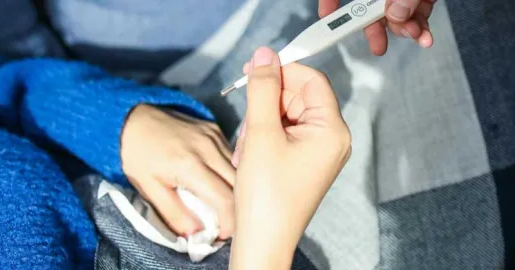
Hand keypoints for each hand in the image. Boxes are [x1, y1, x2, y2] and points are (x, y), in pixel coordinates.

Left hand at [121, 104, 234, 238]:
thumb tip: (196, 235)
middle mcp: (208, 148)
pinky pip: (233, 156)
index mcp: (189, 166)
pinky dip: (232, 172)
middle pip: (239, 185)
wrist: (132, 117)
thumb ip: (173, 214)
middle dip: (237, 209)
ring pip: (240, 169)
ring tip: (225, 205)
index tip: (222, 235)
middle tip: (226, 223)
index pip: (225, 200)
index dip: (229, 223)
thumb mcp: (148, 189)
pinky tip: (221, 182)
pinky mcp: (215, 129)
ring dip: (237, 190)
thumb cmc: (138, 156)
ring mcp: (214, 136)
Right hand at [229, 47, 351, 269]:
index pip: (312, 81)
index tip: (254, 71)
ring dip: (261, 123)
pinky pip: (284, 134)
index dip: (283, 71)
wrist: (262, 240)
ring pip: (286, 115)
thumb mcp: (261, 133)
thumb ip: (263, 89)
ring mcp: (318, 152)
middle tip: (247, 121)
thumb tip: (265, 55)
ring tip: (248, 149)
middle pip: (298, 97)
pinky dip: (263, 137)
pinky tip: (251, 155)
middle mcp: (331, 139)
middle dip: (268, 104)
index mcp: (332, 130)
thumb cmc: (266, 194)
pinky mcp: (304, 162)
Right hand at [319, 0, 434, 54]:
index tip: (326, 20)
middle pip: (368, 3)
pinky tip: (423, 35)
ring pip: (394, 12)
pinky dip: (419, 25)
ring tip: (416, 36)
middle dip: (376, 27)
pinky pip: (416, 11)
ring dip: (404, 29)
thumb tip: (393, 15)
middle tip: (378, 46)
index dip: (330, 1)